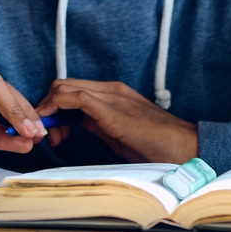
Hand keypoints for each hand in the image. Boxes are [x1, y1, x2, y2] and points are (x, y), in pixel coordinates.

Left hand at [37, 79, 197, 164]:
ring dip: (49, 109)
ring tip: (50, 134)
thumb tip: (77, 121)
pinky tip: (53, 125)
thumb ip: (98, 122)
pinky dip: (57, 108)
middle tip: (50, 134)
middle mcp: (110, 89)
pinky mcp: (110, 109)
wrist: (182, 146)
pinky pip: (75, 98)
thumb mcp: (119, 132)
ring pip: (65, 88)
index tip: (54, 130)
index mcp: (113, 93)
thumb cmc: (156, 144)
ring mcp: (111, 96)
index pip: (72, 88)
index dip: (55, 106)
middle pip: (64, 85)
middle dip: (48, 107)